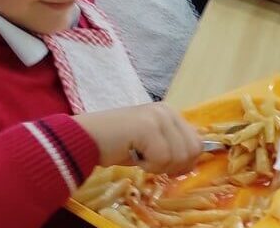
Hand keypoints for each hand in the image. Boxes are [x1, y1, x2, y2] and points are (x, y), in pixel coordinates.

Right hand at [75, 103, 200, 173]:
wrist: (81, 140)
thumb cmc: (114, 145)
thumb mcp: (150, 143)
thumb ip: (171, 146)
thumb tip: (191, 163)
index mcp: (171, 113)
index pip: (197, 142)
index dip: (185, 162)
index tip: (166, 168)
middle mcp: (167, 111)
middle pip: (193, 150)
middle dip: (174, 166)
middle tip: (151, 165)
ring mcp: (158, 117)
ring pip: (179, 156)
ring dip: (159, 167)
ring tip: (140, 159)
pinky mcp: (147, 128)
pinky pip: (162, 158)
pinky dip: (149, 166)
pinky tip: (133, 158)